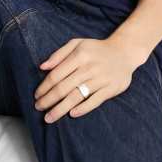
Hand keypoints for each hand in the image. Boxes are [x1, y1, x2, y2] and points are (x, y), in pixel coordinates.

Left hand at [33, 36, 147, 122]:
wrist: (124, 52)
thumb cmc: (96, 49)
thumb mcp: (77, 44)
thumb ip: (59, 54)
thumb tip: (42, 67)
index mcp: (79, 55)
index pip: (56, 74)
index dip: (44, 87)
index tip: (37, 95)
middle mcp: (89, 67)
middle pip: (63, 88)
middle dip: (48, 100)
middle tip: (38, 108)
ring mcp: (101, 79)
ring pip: (76, 97)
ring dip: (60, 109)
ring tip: (49, 117)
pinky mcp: (111, 89)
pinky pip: (94, 101)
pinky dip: (82, 109)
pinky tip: (71, 114)